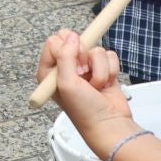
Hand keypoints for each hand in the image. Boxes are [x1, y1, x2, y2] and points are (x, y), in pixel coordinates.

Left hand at [37, 30, 134, 144]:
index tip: (73, 66)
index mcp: (50, 71)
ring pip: (95, 49)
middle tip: (84, 73)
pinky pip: (109, 55)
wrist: (109, 124)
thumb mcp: (67, 84)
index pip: (53, 42)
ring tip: (95, 85)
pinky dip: (110, 70)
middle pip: (74, 40)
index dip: (66, 49)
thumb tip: (70, 36)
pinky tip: (106, 84)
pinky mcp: (102, 68)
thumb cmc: (84, 112)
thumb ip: (65, 57)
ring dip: (99, 68)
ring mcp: (85, 67)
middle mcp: (66, 68)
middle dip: (84, 56)